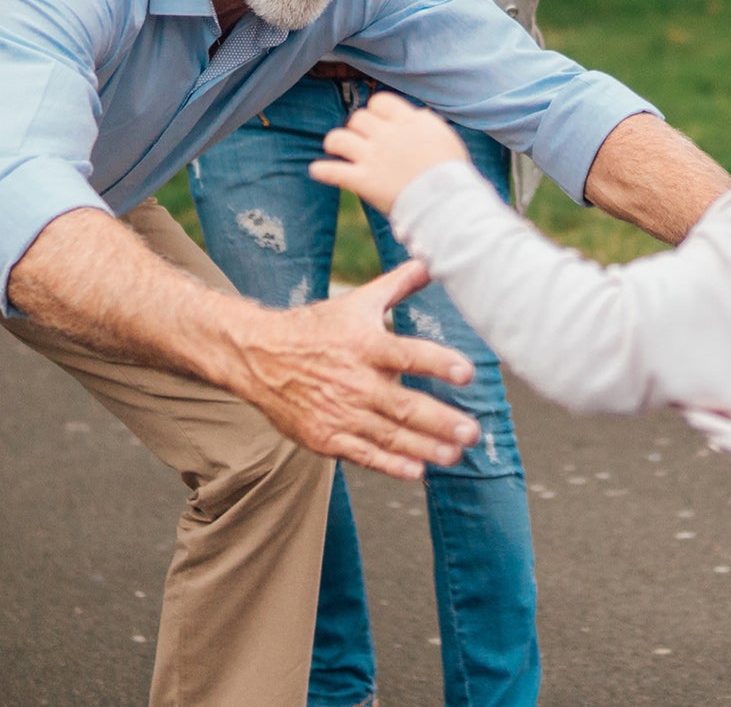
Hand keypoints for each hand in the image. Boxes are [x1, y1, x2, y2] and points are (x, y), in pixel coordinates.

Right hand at [231, 262, 477, 479]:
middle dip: (440, 420)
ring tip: (454, 454)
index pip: (408, 353)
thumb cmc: (315, 328)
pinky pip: (363, 454)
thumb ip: (398, 285)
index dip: (439, 363)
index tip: (467, 373)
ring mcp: (339, 412)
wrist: (259, 356)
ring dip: (424, 447)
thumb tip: (431, 259)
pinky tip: (416, 471)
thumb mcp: (357, 302)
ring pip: (388, 434)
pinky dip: (390, 465)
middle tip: (471, 431)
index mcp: (365, 344)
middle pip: (403, 404)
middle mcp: (354, 380)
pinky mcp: (325, 437)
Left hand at [310, 92, 468, 214]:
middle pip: (358, 118)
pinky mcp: (362, 181)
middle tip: (361, 140)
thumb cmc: (451, 172)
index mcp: (408, 122)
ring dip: (334, 143)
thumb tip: (416, 114)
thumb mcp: (444, 137)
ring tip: (336, 150)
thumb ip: (426, 123)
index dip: (376, 110)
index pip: (380, 102)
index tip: (378, 121)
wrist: (446, 201)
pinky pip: (332, 171)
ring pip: (338, 138)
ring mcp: (372, 158)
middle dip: (357, 127)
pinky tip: (316, 171)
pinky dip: (322, 171)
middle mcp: (387, 135)